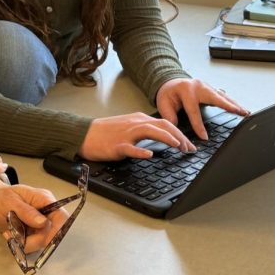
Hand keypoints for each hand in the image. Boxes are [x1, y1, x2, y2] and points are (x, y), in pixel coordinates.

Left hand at [0, 180, 66, 253]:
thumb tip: (43, 222)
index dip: (57, 230)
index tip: (43, 241)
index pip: (61, 216)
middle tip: (16, 239)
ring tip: (11, 235)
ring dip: (27, 243)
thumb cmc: (1, 197)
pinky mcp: (36, 232)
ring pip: (43, 242)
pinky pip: (35, 244)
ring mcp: (42, 223)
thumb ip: (26, 211)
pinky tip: (13, 237)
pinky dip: (24, 244)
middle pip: (53, 233)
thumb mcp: (9, 201)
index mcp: (43, 199)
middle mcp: (46, 212)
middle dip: (35, 241)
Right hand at [78, 112, 194, 160]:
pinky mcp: (117, 145)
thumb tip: (164, 137)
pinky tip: (149, 154)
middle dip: (179, 136)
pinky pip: (130, 148)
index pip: (165, 123)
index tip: (190, 145)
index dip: (180, 134)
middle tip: (189, 149)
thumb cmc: (106, 133)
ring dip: (166, 138)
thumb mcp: (129, 127)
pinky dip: (141, 151)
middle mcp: (135, 124)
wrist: (84, 134)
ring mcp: (126, 134)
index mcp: (139, 119)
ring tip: (178, 146)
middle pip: (162, 126)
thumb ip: (145, 130)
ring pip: (150, 131)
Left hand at [155, 77, 249, 141]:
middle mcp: (198, 86)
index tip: (204, 137)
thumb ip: (169, 116)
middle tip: (240, 112)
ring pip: (222, 96)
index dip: (199, 126)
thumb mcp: (163, 104)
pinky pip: (223, 96)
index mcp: (186, 91)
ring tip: (245, 112)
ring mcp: (206, 86)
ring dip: (234, 104)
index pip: (194, 111)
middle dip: (228, 106)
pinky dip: (232, 102)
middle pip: (215, 97)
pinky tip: (240, 108)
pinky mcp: (210, 88)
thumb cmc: (168, 93)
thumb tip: (176, 128)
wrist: (170, 81)